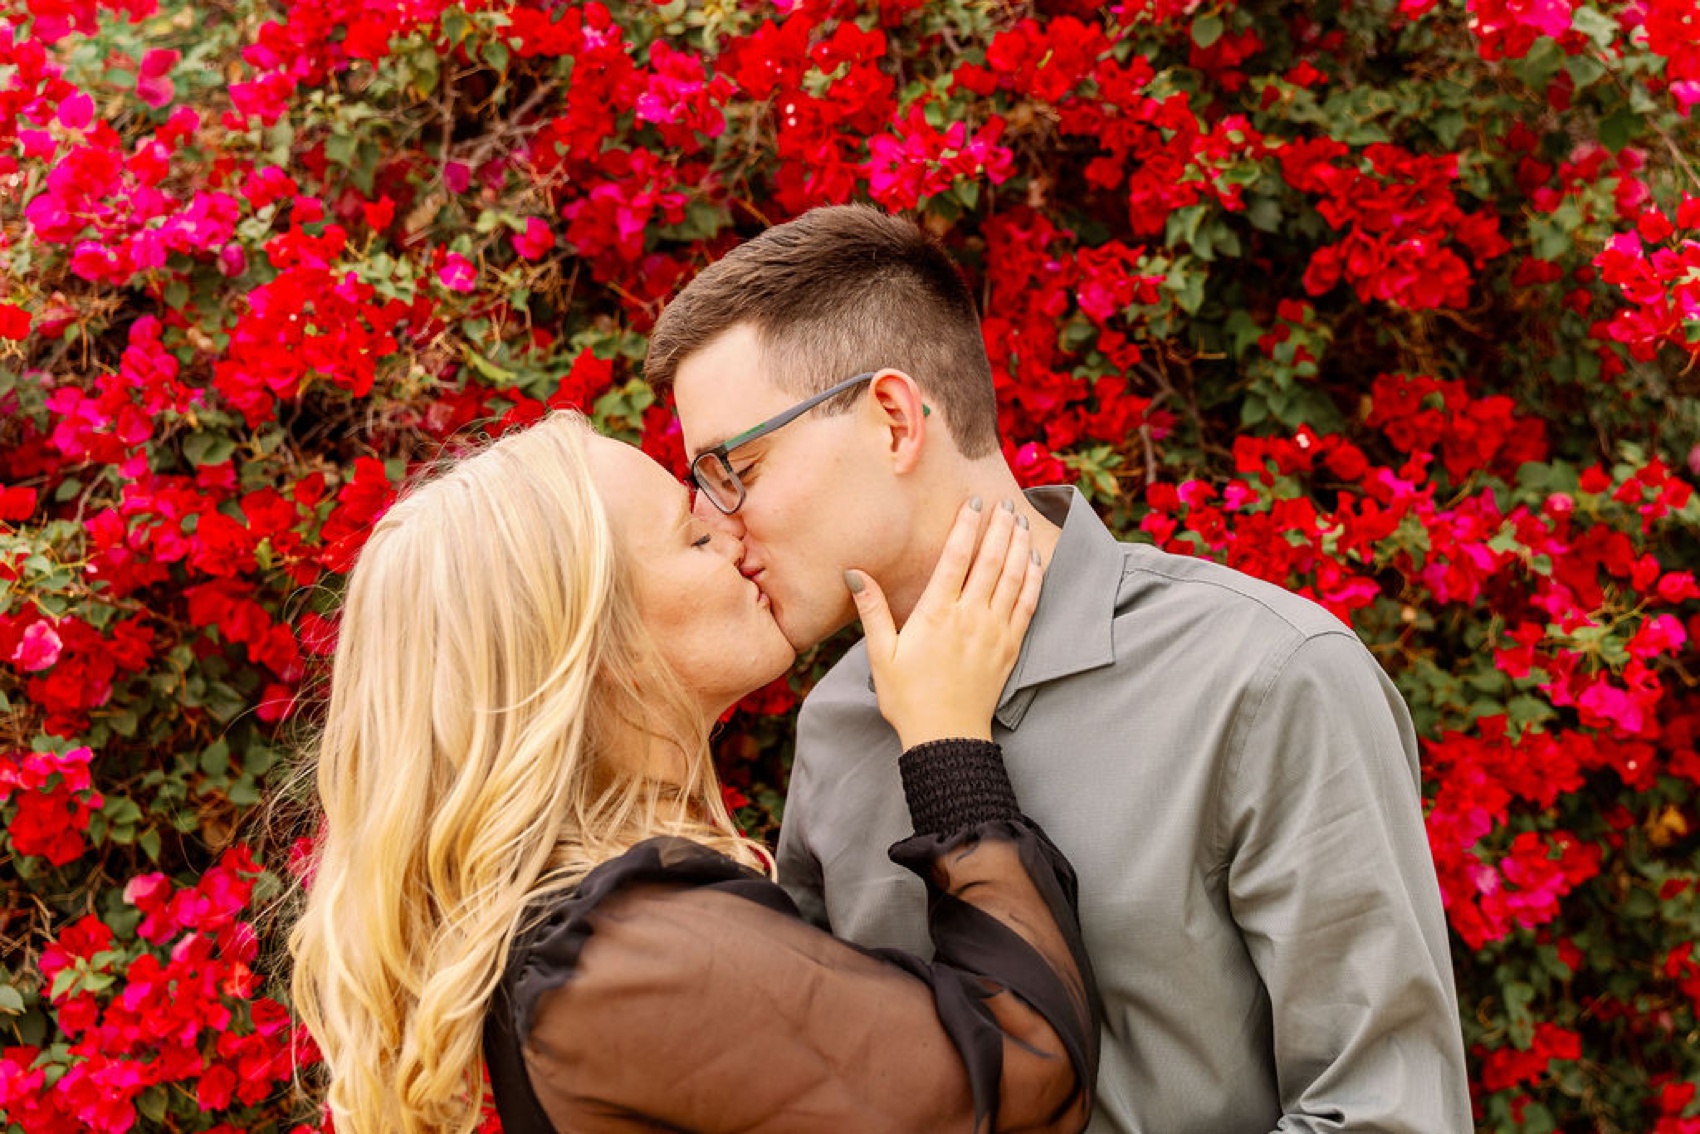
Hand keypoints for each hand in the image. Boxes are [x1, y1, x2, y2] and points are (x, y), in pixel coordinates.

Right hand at [846, 498, 1043, 749]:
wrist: (946, 736)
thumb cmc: (908, 698)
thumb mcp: (880, 654)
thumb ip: (872, 610)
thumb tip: (855, 574)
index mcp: (936, 613)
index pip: (956, 557)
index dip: (967, 525)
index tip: (975, 502)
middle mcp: (970, 616)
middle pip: (990, 560)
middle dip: (999, 527)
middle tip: (1005, 503)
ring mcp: (994, 631)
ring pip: (1013, 578)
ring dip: (1019, 547)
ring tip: (1021, 522)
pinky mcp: (1009, 648)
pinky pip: (1027, 606)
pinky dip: (1033, 581)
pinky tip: (1036, 563)